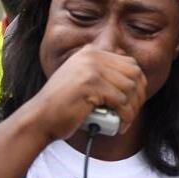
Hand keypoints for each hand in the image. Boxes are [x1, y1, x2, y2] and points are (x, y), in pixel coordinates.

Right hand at [21, 45, 146, 141]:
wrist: (39, 119)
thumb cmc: (64, 106)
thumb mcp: (84, 80)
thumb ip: (104, 74)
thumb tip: (137, 79)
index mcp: (91, 53)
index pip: (130, 64)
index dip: (139, 83)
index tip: (136, 100)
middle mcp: (92, 56)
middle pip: (134, 74)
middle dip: (138, 96)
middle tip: (133, 112)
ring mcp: (90, 68)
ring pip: (129, 88)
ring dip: (132, 109)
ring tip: (125, 120)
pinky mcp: (90, 84)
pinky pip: (121, 100)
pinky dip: (125, 115)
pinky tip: (121, 124)